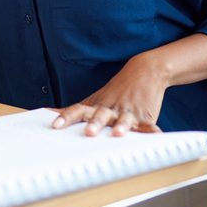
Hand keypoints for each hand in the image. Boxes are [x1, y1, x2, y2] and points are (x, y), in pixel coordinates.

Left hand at [50, 53, 167, 136]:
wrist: (144, 71)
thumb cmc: (114, 93)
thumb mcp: (93, 100)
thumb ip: (74, 110)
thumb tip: (49, 112)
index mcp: (95, 105)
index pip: (77, 110)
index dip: (66, 117)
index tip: (55, 125)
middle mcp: (109, 108)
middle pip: (100, 115)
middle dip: (94, 124)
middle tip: (88, 132)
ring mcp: (127, 112)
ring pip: (123, 120)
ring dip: (121, 126)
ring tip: (118, 133)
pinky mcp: (145, 117)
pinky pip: (148, 126)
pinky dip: (152, 131)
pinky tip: (156, 135)